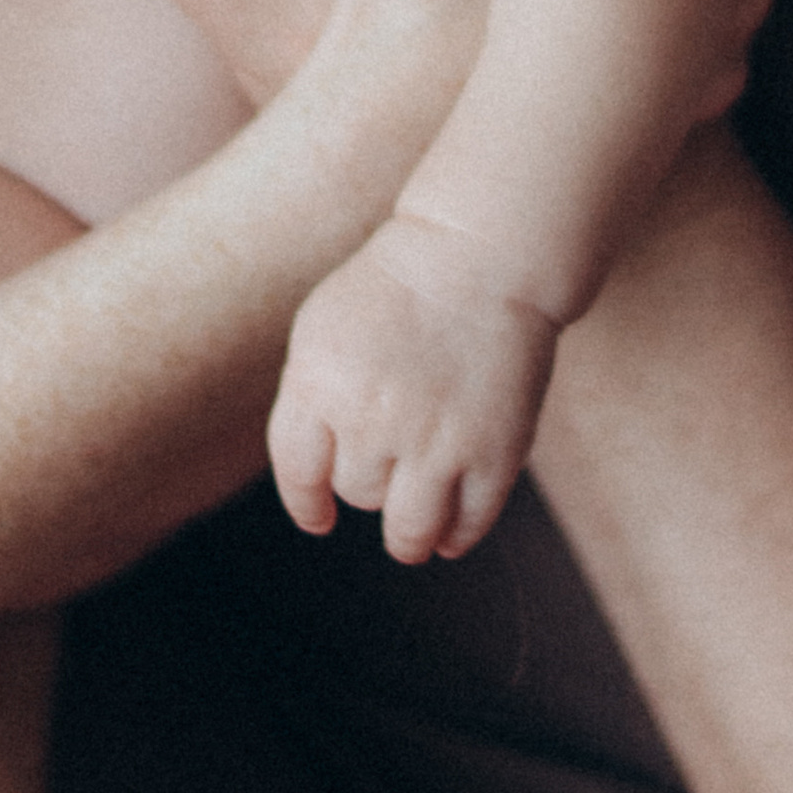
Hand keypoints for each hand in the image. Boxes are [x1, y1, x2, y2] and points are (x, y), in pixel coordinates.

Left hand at [269, 212, 558, 565]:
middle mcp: (371, 418)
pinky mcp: (492, 454)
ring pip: (408, 532)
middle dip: (368, 482)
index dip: (308, 503)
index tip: (319, 517)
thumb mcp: (323, 329)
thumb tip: (312, 479)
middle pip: (357, 493)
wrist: (479, 255)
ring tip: (414, 531)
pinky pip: (466, 527)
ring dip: (409, 535)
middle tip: (391, 458)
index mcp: (319, 382)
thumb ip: (308, 400)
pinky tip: (451, 528)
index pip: (299, 474)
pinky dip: (455, 536)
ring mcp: (435, 440)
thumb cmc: (396, 289)